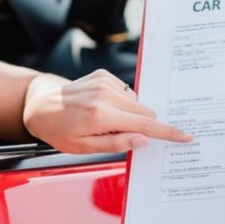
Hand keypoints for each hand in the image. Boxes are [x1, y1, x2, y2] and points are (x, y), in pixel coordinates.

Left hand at [23, 69, 192, 153]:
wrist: (40, 105)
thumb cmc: (59, 130)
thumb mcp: (83, 148)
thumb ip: (116, 144)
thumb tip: (143, 140)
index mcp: (101, 115)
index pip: (143, 125)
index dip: (167, 132)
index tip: (185, 135)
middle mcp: (105, 95)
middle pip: (144, 111)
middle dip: (141, 125)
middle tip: (120, 133)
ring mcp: (104, 82)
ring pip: (135, 101)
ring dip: (129, 113)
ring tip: (104, 120)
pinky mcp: (103, 75)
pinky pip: (125, 91)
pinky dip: (120, 102)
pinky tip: (102, 107)